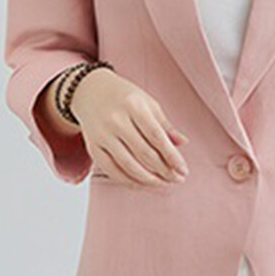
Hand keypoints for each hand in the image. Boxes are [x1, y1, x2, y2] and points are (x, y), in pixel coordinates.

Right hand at [69, 68, 190, 186]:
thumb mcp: (148, 103)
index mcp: (134, 106)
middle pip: (144, 153)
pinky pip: (112, 170)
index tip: (183, 169)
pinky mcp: (93, 147)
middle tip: (177, 179)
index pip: (156, 136)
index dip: (172, 156)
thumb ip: (165, 125)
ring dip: (149, 179)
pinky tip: (143, 184)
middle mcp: (116, 120)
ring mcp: (102, 135)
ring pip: (128, 165)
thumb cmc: (124, 97)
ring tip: (164, 183)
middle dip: (164, 170)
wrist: (91, 91)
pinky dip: (129, 180)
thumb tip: (183, 143)